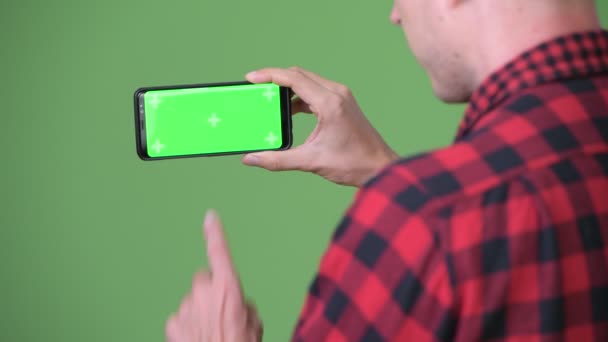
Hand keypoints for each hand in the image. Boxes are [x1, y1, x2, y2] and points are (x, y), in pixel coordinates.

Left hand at [165, 210, 262, 341]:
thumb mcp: (254, 324)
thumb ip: (244, 305)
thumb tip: (237, 304)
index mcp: (228, 287)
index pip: (220, 252)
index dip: (215, 233)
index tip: (210, 217)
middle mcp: (204, 292)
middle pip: (205, 280)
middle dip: (212, 292)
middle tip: (222, 314)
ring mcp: (186, 307)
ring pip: (193, 300)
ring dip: (200, 311)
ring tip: (211, 332)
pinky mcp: (172, 322)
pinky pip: (182, 316)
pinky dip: (188, 325)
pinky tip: (197, 338)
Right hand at [242, 67, 397, 186]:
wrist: (380, 167)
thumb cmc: (352, 164)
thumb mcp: (311, 161)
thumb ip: (278, 160)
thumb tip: (251, 159)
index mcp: (329, 103)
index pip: (294, 78)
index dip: (269, 75)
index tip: (251, 78)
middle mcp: (337, 93)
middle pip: (299, 75)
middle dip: (275, 79)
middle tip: (256, 88)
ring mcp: (341, 96)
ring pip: (308, 81)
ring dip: (288, 88)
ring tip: (270, 100)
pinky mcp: (343, 103)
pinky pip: (316, 91)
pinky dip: (300, 97)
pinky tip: (289, 111)